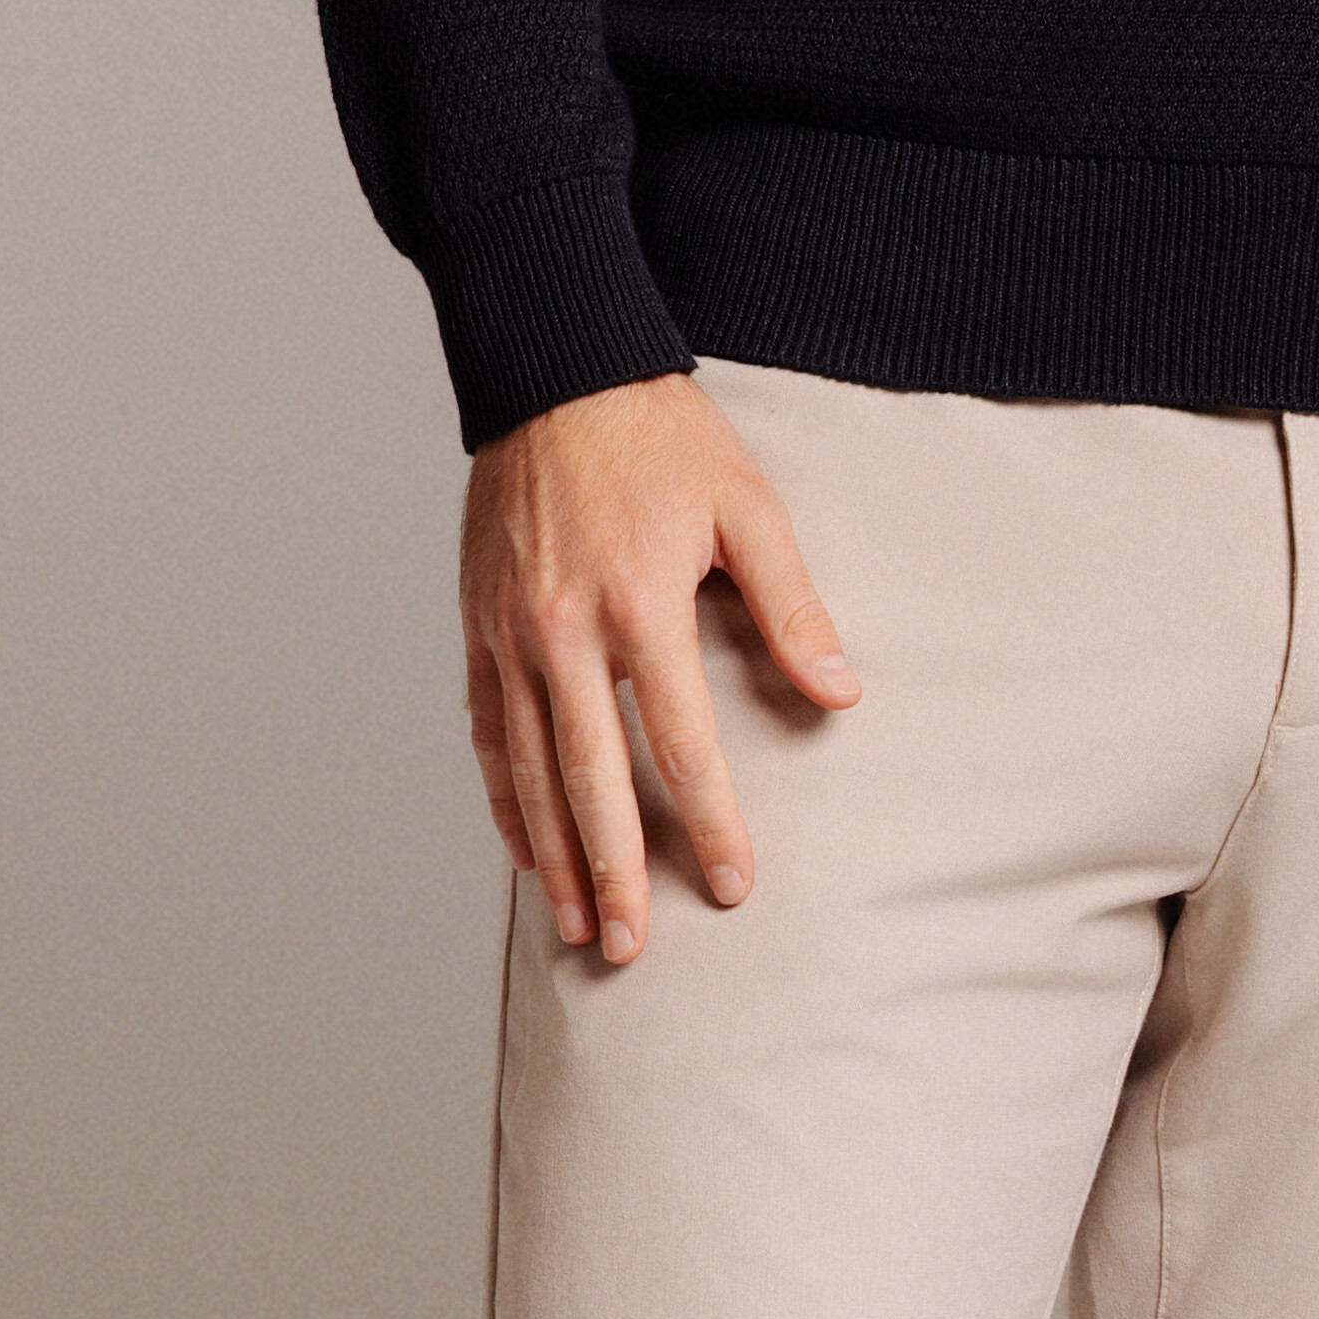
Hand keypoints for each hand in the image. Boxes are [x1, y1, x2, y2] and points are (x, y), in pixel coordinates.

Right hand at [460, 377, 857, 965]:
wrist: (554, 370)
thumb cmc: (662, 436)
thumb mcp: (748, 505)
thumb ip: (792, 604)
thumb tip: (840, 694)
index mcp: (638, 603)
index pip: (681, 742)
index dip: (709, 822)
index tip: (734, 886)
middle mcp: (563, 631)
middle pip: (591, 779)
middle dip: (616, 871)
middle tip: (633, 949)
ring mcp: (509, 633)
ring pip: (529, 770)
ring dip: (555, 855)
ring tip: (580, 926)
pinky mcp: (478, 626)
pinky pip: (487, 730)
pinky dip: (503, 797)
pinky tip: (525, 850)